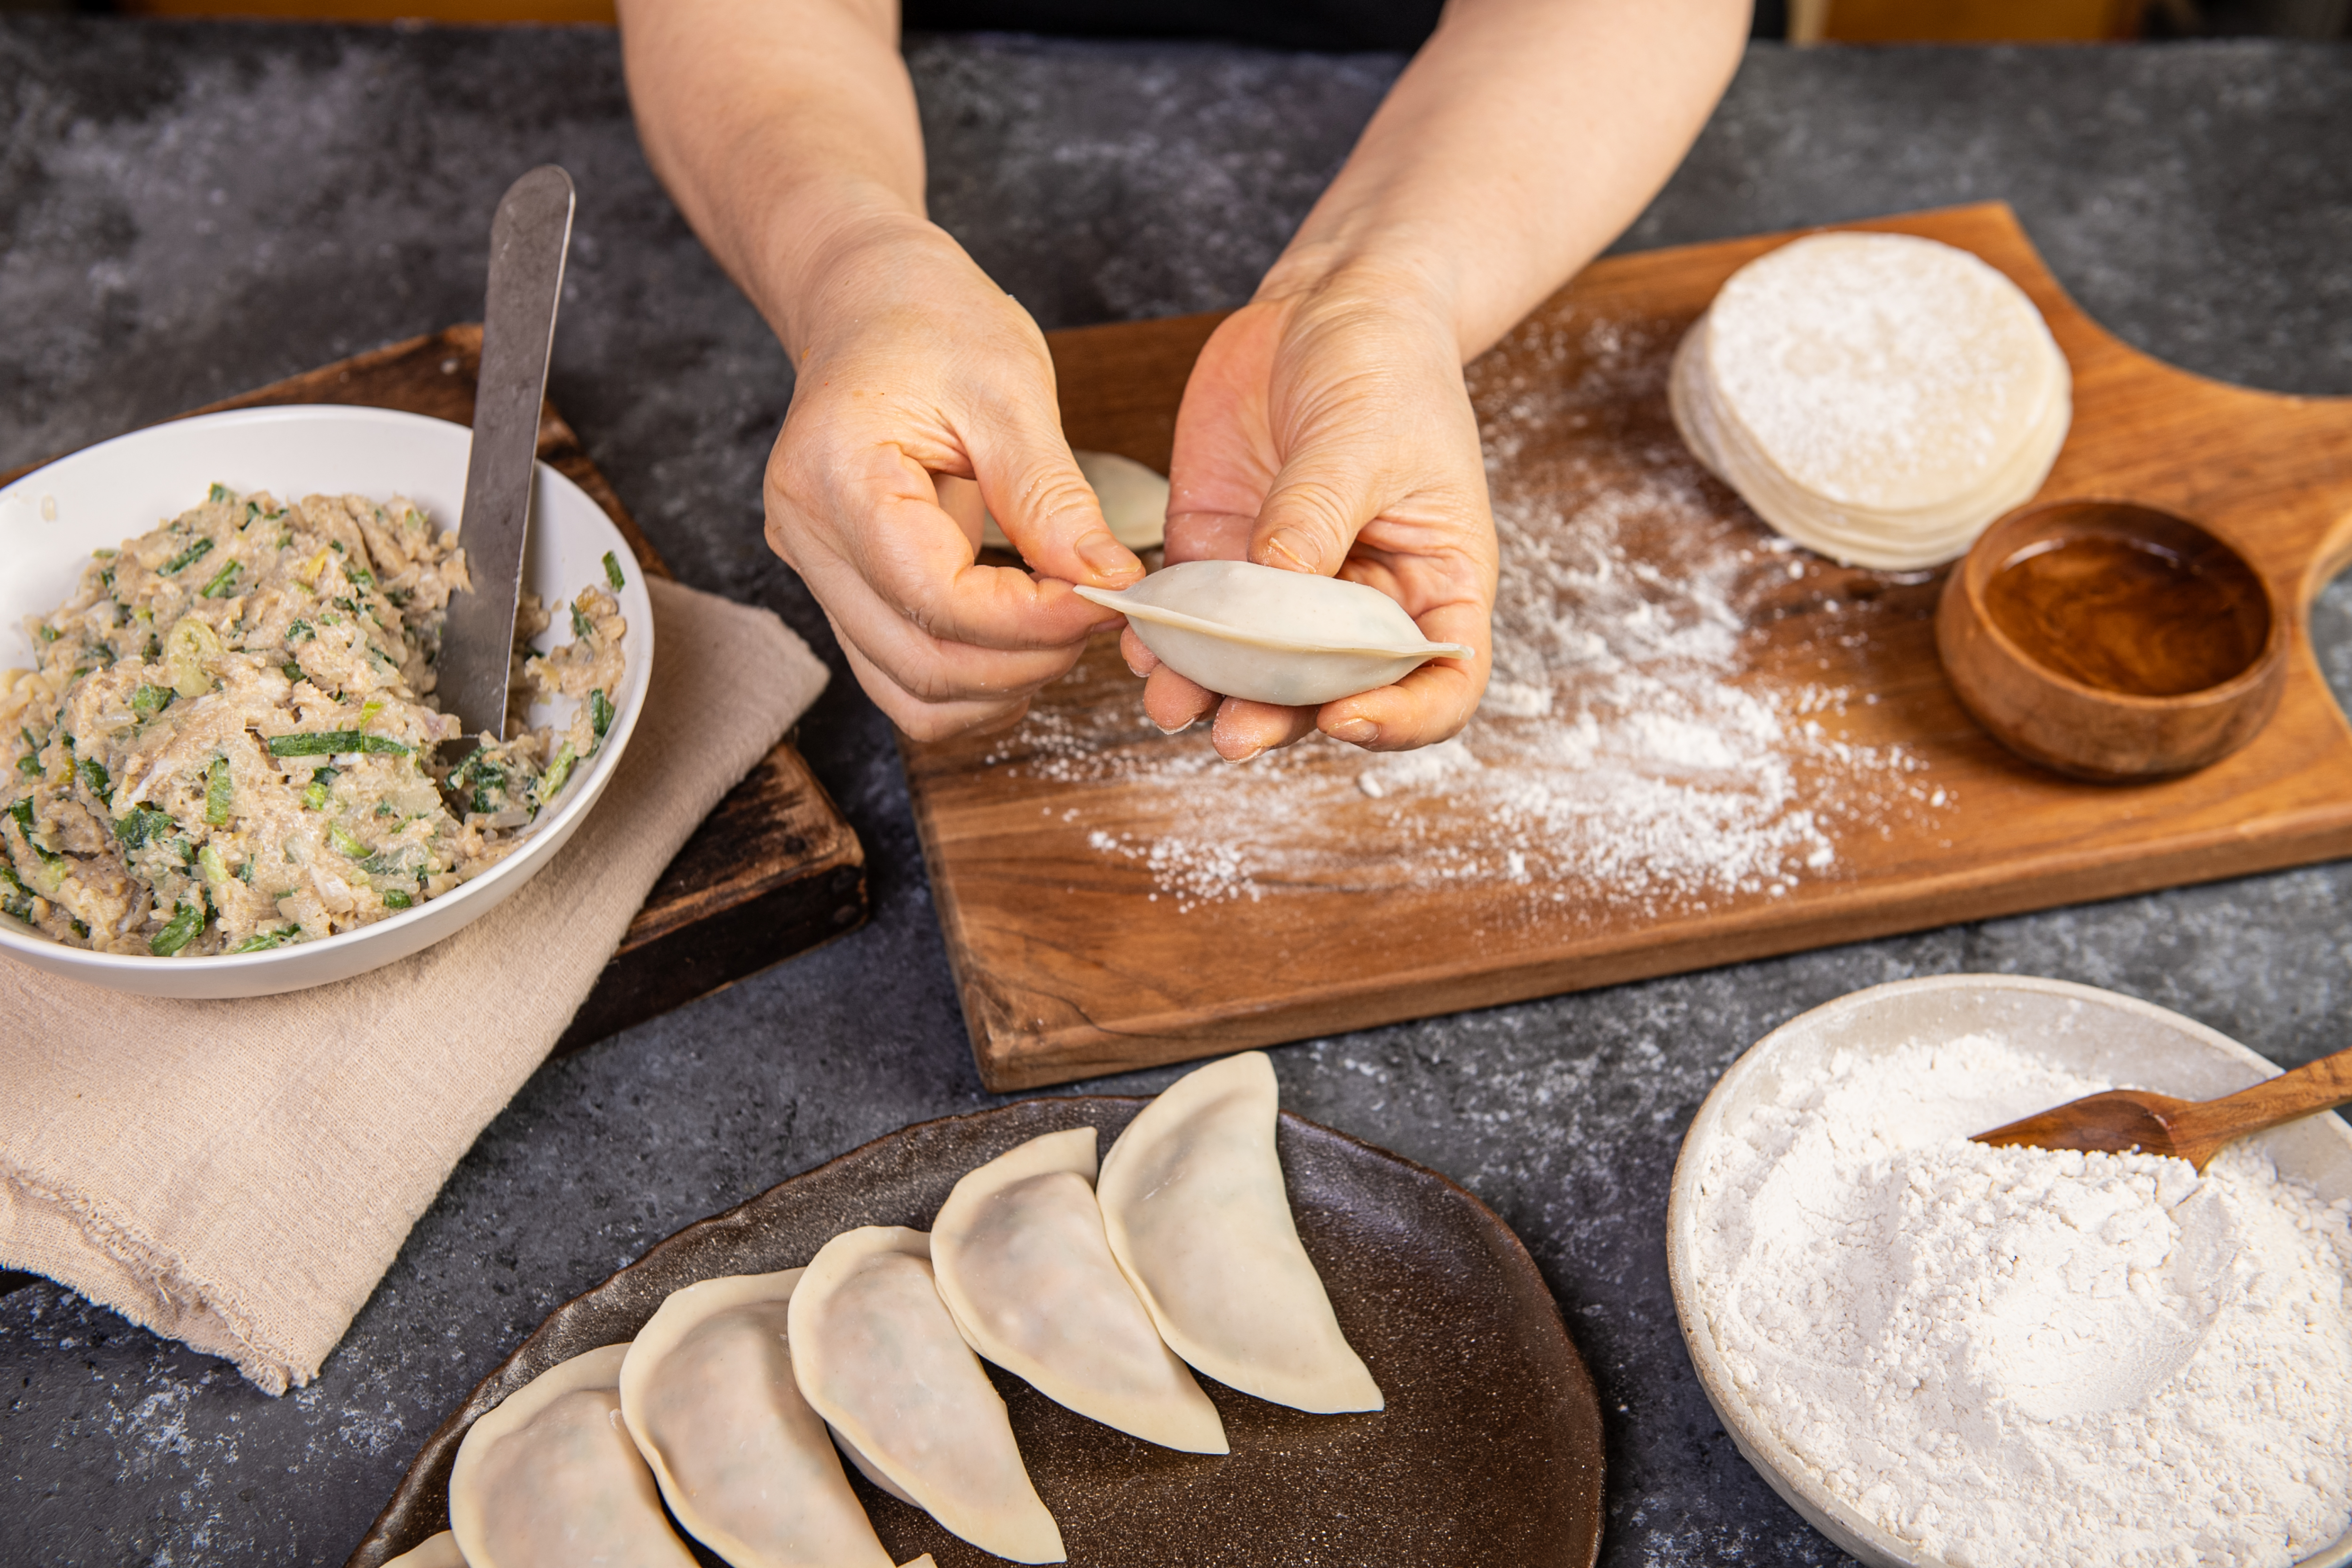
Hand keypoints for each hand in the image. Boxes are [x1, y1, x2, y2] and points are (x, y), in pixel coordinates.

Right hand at [763, 214, 1142, 738]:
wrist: (870, 304)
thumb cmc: (931, 323)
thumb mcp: (1008, 386)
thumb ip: (1051, 496)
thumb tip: (1108, 582)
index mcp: (836, 475)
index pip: (936, 597)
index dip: (1031, 619)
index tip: (1106, 598)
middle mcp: (808, 538)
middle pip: (919, 664)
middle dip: (1025, 661)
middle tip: (1096, 615)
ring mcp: (816, 573)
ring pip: (906, 693)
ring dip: (998, 687)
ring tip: (1061, 630)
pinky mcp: (842, 592)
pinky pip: (902, 678)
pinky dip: (970, 685)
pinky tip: (1020, 648)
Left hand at [1128, 265, 1496, 760]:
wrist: (1326, 307)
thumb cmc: (1384, 366)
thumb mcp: (1365, 437)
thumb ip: (1318, 515)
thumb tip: (1276, 590)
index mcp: (1436, 584)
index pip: (1442, 685)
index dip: (1401, 720)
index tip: (1345, 716)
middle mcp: (1364, 603)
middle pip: (1334, 694)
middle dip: (1282, 718)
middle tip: (1233, 732)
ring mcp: (1289, 589)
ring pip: (1256, 671)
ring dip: (1213, 694)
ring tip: (1169, 701)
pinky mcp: (1224, 558)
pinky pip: (1195, 622)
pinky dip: (1166, 642)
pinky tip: (1140, 645)